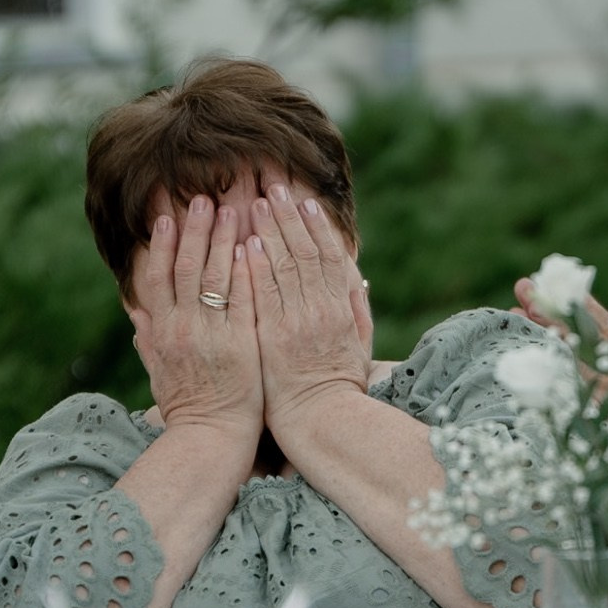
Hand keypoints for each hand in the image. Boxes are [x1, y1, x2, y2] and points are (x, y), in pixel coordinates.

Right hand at [126, 197, 262, 448]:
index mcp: (160, 332)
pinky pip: (243, 298)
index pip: (157, 278)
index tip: (165, 217)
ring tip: (231, 209)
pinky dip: (246, 270)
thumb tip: (133, 313)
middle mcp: (182, 328)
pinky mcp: (240, 342)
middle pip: (185, 268)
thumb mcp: (158, 372)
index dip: (160, 246)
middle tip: (201, 198)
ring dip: (222, 239)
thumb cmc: (187, 407)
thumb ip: (147, 339)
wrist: (210, 438)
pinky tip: (253, 245)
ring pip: (215, 276)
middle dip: (194, 230)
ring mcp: (211, 334)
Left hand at [247, 184, 373, 434]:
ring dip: (270, 232)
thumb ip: (359, 309)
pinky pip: (264, 294)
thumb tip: (361, 277)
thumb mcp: (360, 344)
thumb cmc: (339, 386)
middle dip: (289, 217)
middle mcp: (322, 309)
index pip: (330, 255)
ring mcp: (297, 322)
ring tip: (256, 203)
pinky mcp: (273, 337)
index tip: (305, 201)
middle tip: (274, 187)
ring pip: (284, 266)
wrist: (321, 420)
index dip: (317, 225)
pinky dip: (257, 267)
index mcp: (343, 308)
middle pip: (306, 252)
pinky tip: (246, 243)